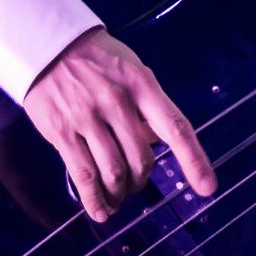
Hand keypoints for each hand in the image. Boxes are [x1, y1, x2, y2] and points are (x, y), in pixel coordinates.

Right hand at [20, 28, 217, 222]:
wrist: (48, 45)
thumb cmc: (98, 60)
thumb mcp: (132, 70)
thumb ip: (147, 106)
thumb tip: (155, 143)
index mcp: (142, 85)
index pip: (176, 128)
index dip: (194, 161)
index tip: (207, 188)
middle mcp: (117, 101)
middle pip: (141, 159)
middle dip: (142, 180)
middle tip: (135, 183)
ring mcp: (87, 117)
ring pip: (114, 173)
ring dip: (120, 194)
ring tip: (118, 198)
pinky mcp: (62, 132)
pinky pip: (84, 176)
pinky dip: (95, 200)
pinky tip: (101, 211)